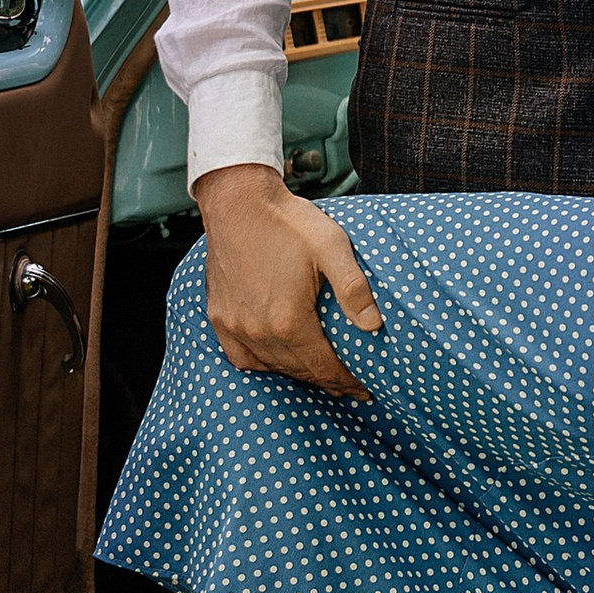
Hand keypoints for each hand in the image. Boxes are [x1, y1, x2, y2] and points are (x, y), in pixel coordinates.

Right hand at [194, 161, 380, 395]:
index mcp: (288, 320)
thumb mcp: (332, 247)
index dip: (346, 382)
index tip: (364, 391)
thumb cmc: (287, 222)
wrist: (238, 201)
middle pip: (299, 371)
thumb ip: (354, 288)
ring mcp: (235, 326)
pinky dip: (262, 364)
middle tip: (349, 387)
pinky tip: (276, 362)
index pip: (323, 367)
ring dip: (298, 374)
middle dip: (327, 381)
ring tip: (320, 375)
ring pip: (272, 366)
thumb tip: (374, 325)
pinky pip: (241, 357)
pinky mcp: (219, 316)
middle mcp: (258, 331)